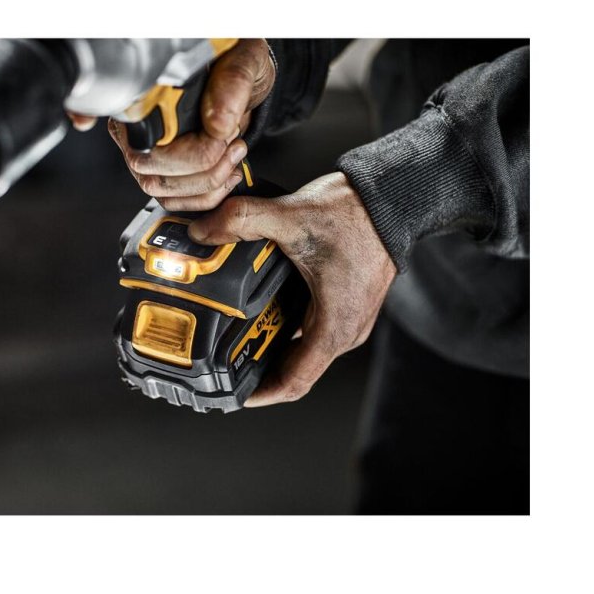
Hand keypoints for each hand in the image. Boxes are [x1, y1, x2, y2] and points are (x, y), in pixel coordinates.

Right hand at [104, 39, 275, 210]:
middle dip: (202, 165)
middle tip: (233, 143)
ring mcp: (143, 149)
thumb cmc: (236, 60)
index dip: (188, 149)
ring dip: (206, 182)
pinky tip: (226, 174)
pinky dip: (205, 196)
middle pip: (147, 166)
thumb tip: (217, 124)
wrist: (244, 77)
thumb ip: (232, 83)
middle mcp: (134, 120)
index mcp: (143, 90)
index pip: (145, 133)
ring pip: (159, 188)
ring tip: (233, 155)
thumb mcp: (244, 59)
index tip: (224, 136)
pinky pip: (171, 199)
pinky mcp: (160, 169)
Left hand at [187, 172, 396, 406]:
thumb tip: (202, 232)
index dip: (260, 395)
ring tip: (235, 338)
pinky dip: (285, 326)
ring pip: (303, 350)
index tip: (231, 395)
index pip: (294, 384)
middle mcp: (345, 331)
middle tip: (222, 364)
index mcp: (334, 327)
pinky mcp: (345, 302)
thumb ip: (241, 221)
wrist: (391, 197)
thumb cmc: (358, 215)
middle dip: (258, 371)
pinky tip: (262, 308)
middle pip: (295, 370)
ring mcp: (348, 318)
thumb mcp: (291, 216)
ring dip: (271, 348)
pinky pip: (311, 328)